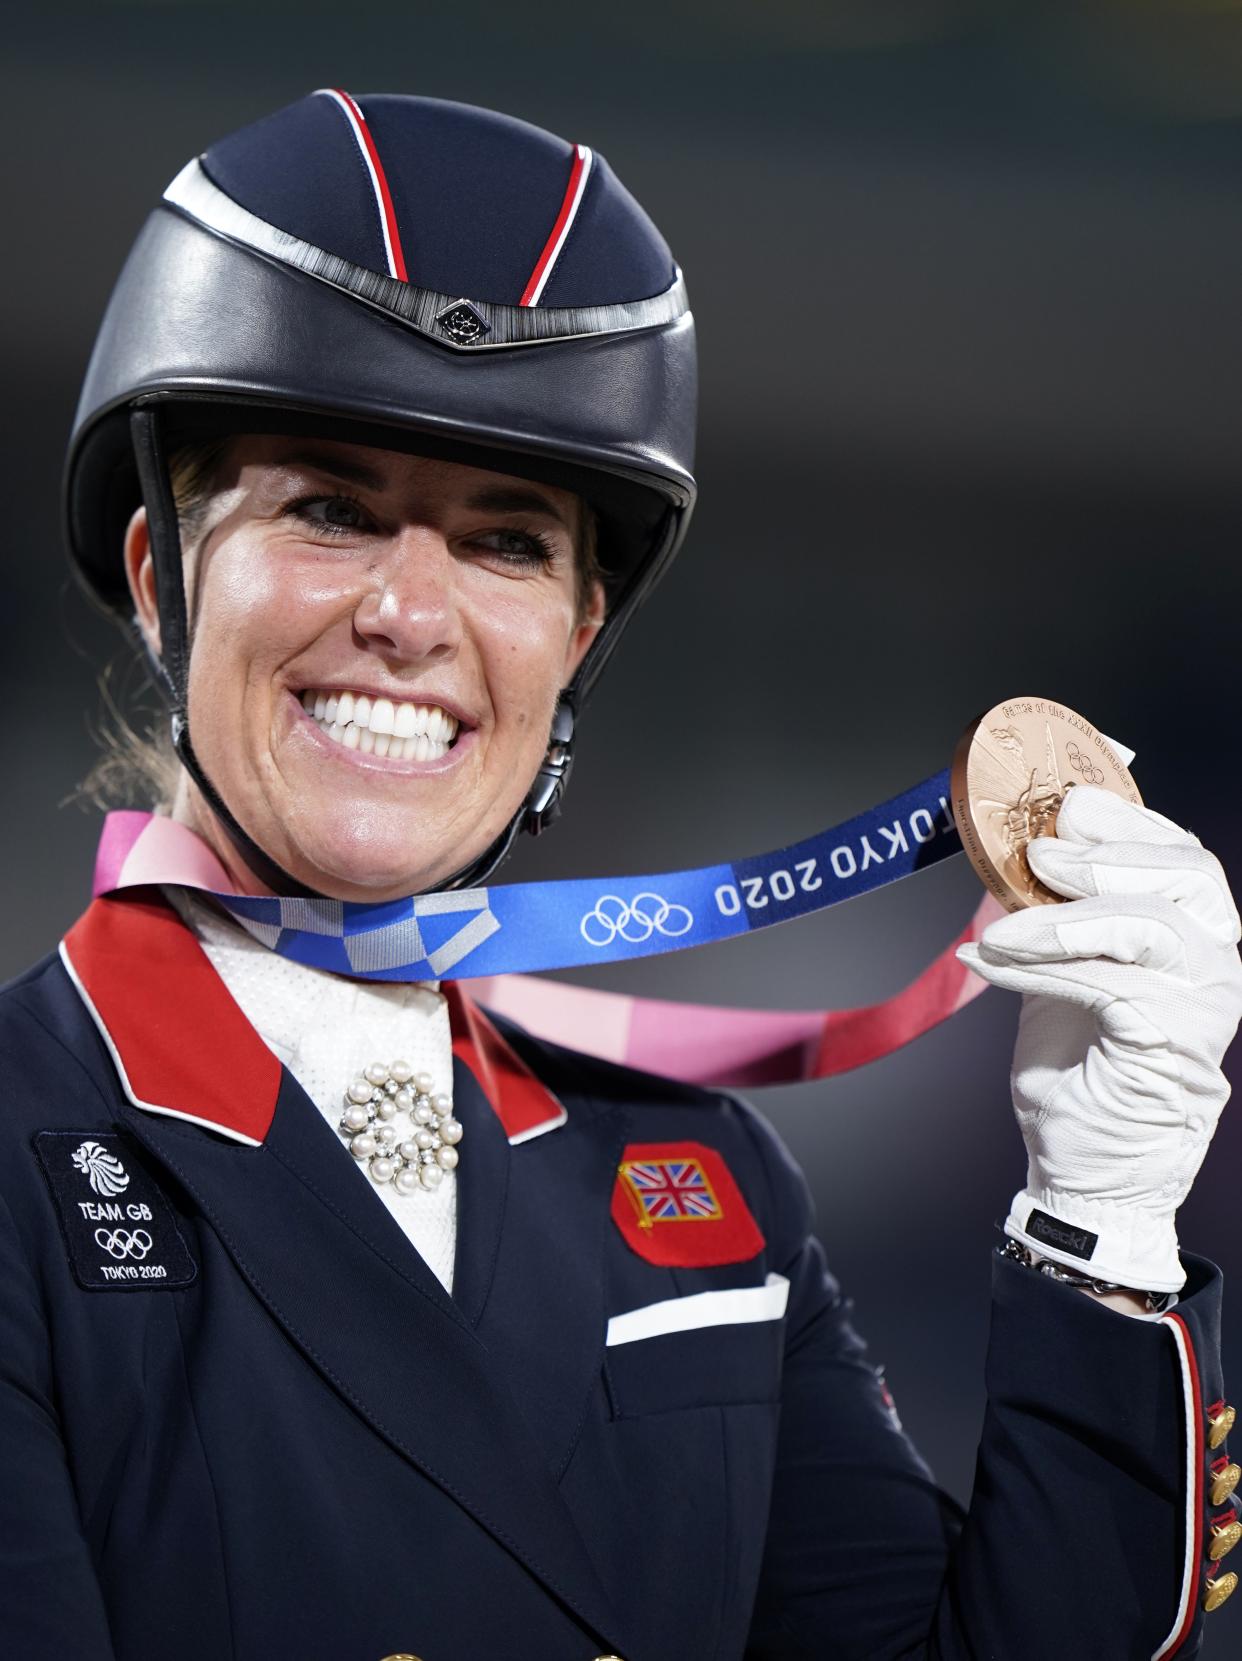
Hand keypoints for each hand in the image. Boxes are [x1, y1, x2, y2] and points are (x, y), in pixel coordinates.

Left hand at [956, 784, 1241, 1293]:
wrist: (1083, 1169)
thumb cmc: (1078, 1073)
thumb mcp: (1055, 973)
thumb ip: (1048, 915)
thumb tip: (1006, 855)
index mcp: (1195, 935)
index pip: (1179, 854)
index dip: (1128, 818)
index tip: (1068, 801)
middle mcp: (1215, 963)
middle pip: (1185, 874)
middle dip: (1103, 854)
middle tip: (1035, 854)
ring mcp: (1205, 1003)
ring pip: (1150, 923)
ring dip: (1064, 915)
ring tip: (1003, 925)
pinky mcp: (1174, 1042)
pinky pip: (1109, 983)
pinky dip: (1040, 968)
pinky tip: (988, 962)